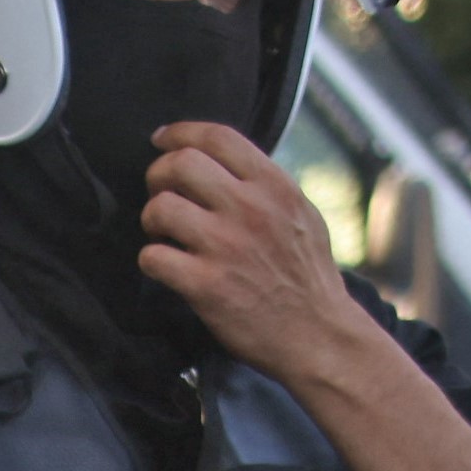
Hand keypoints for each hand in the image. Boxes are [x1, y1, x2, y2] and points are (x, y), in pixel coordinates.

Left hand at [133, 121, 384, 388]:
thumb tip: (226, 165)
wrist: (319, 337)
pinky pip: (153, 257)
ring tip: (162, 233)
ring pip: (160, 208)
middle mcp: (249, 209)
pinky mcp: (206, 285)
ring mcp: (226, 247)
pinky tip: (165, 267)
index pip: (217, 137)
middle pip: (180, 164)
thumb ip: (267, 187)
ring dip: (151, 219)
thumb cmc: (310, 279)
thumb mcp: (303, 216)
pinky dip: (152, 260)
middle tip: (160, 193)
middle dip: (158, 174)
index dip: (180, 133)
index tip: (162, 141)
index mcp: (274, 186)